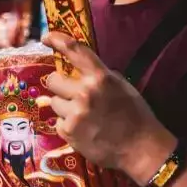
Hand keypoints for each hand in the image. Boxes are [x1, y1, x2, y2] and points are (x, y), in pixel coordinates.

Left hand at [43, 32, 171, 172]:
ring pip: (54, 102)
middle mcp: (85, 92)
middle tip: (72, 94)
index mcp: (101, 77)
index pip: (74, 51)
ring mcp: (76, 113)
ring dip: (64, 107)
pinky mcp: (69, 132)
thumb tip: (79, 68)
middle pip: (52, 80)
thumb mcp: (122, 87)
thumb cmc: (135, 115)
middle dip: (60, 86)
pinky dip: (67, 126)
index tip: (46, 38)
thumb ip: (100, 75)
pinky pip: (58, 122)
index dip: (57, 40)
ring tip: (82, 116)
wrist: (141, 149)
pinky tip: (83, 130)